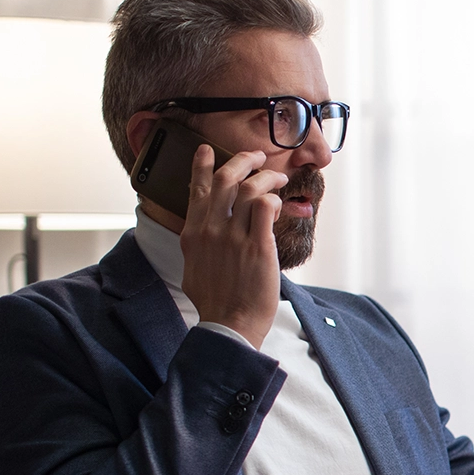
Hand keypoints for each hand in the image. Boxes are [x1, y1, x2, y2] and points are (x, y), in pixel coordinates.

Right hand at [179, 145, 288, 346]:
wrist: (229, 324)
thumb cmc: (214, 303)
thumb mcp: (192, 269)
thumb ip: (196, 247)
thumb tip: (199, 240)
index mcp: (192, 234)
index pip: (197, 189)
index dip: (202, 165)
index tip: (207, 150)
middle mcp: (210, 230)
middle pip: (225, 179)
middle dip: (243, 160)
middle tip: (257, 156)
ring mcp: (233, 236)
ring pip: (250, 188)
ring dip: (267, 177)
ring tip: (278, 177)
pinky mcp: (258, 245)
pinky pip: (267, 206)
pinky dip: (274, 199)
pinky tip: (281, 204)